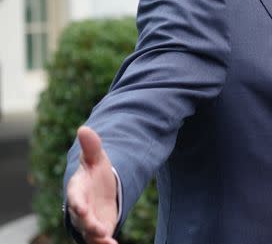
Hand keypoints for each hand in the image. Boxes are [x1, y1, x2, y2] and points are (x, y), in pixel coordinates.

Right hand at [66, 126, 118, 243]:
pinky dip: (105, 243)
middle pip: (81, 218)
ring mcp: (88, 220)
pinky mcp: (98, 229)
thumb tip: (84, 128)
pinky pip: (99, 240)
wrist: (100, 187)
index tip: (81, 208)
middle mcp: (80, 207)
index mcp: (78, 189)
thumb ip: (91, 146)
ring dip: (97, 237)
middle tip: (97, 228)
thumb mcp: (96, 158)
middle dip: (88, 223)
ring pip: (89, 233)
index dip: (77, 203)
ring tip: (107, 240)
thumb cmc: (95, 172)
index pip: (75, 197)